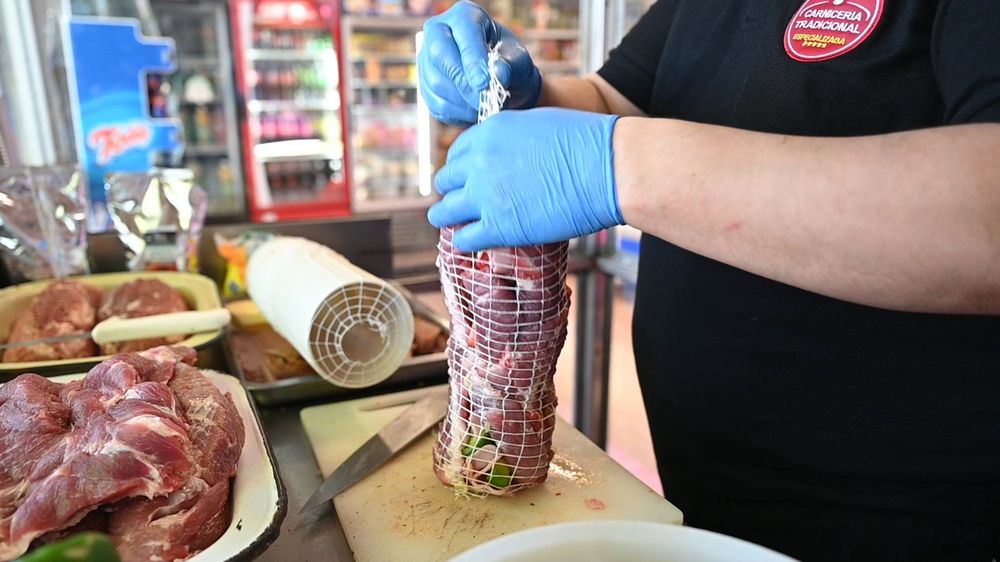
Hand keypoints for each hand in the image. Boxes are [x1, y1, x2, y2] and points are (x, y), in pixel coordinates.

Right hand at [419, 1, 541, 124]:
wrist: (501, 82)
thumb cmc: (510, 64)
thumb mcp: (517, 60)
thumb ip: (509, 66)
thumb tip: (498, 75)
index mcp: (464, 16)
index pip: (463, 34)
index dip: (472, 60)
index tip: (484, 84)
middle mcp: (439, 32)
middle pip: (439, 55)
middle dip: (462, 83)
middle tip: (484, 101)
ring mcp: (427, 59)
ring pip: (435, 83)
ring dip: (461, 102)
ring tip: (485, 107)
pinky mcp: (425, 85)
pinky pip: (435, 104)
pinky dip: (456, 114)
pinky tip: (474, 113)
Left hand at [428, 108, 622, 251]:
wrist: (608, 169)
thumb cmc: (588, 144)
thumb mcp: (540, 124)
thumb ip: (514, 139)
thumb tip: (510, 155)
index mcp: (489, 132)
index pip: (457, 153)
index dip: (462, 168)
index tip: (467, 178)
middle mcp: (478, 161)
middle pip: (447, 181)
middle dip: (453, 191)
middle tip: (461, 202)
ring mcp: (485, 195)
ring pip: (446, 211)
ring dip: (449, 217)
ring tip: (454, 224)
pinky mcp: (498, 227)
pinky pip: (465, 239)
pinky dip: (466, 241)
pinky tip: (472, 242)